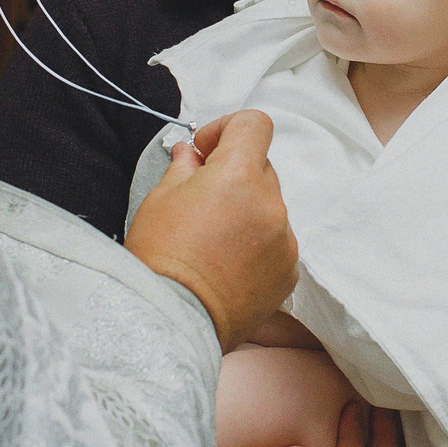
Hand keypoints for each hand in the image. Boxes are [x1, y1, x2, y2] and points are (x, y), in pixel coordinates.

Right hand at [126, 111, 296, 352]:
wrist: (172, 322)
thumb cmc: (158, 257)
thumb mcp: (160, 200)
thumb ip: (185, 168)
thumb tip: (192, 154)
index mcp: (239, 176)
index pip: (255, 125)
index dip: (228, 129)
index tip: (206, 151)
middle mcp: (271, 203)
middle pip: (262, 168)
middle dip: (235, 174)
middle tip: (201, 200)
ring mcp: (285, 240)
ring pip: (270, 207)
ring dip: (247, 211)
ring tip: (213, 241)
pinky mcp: (288, 272)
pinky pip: (277, 242)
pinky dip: (258, 244)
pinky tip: (227, 265)